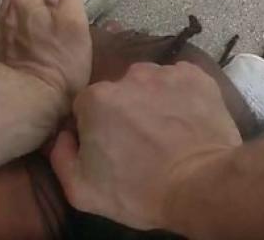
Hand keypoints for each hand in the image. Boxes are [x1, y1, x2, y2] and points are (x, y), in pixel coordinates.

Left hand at [0, 0, 91, 96]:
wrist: (30, 101)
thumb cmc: (60, 60)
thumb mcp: (76, 21)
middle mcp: (2, 11)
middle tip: (60, 17)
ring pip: (8, 12)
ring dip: (24, 15)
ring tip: (42, 32)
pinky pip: (0, 34)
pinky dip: (12, 34)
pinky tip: (24, 47)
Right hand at [50, 62, 241, 229]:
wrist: (202, 184)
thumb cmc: (140, 190)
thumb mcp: (82, 190)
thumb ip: (61, 156)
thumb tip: (65, 135)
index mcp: (97, 98)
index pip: (87, 107)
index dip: (96, 128)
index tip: (111, 148)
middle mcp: (130, 76)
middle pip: (119, 92)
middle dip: (125, 112)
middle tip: (141, 141)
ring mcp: (167, 74)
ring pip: (151, 83)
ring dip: (153, 100)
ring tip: (168, 130)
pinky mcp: (198, 77)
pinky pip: (181, 80)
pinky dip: (182, 95)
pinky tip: (188, 118)